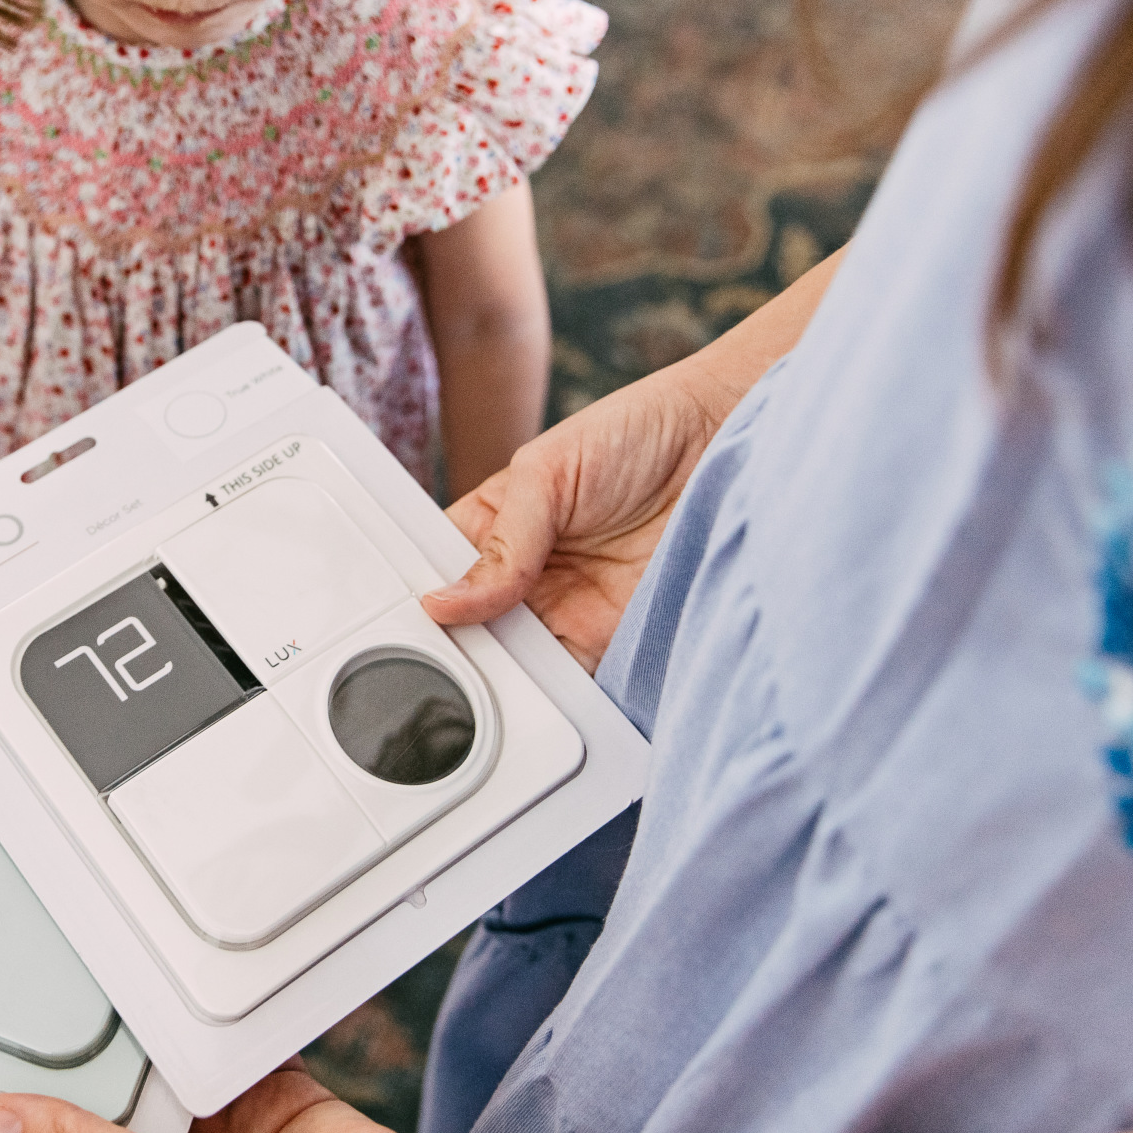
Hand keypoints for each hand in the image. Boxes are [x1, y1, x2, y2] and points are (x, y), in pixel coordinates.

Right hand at [422, 357, 734, 668]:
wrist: (729, 444)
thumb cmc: (639, 432)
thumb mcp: (547, 472)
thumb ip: (500, 541)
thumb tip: (444, 601)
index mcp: (494, 527)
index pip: (441, 574)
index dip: (421, 603)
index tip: (403, 631)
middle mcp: (525, 576)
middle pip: (472, 631)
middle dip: (455, 654)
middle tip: (437, 674)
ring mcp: (567, 610)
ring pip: (517, 664)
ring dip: (501, 680)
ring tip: (477, 693)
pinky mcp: (613, 639)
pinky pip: (572, 681)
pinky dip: (553, 698)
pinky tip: (533, 700)